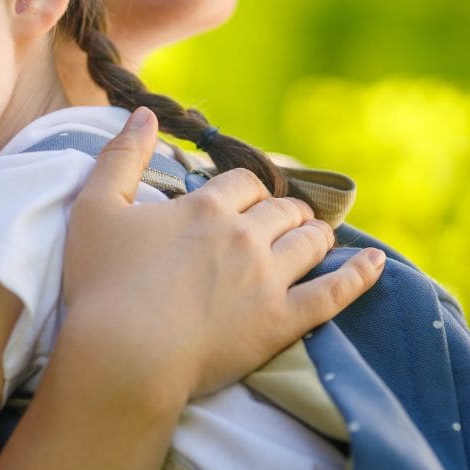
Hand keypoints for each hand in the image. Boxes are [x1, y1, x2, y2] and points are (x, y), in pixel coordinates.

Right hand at [61, 108, 386, 404]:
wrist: (123, 356)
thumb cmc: (100, 284)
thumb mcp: (94, 210)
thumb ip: (120, 157)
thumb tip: (144, 112)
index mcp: (205, 206)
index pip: (243, 181)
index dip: (243, 188)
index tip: (240, 198)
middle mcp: (245, 235)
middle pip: (282, 209)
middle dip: (283, 210)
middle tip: (280, 220)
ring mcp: (269, 279)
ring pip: (311, 241)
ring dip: (314, 234)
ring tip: (312, 237)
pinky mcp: (282, 321)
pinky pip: (336, 292)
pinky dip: (359, 275)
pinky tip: (374, 264)